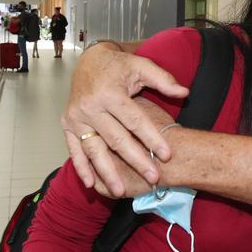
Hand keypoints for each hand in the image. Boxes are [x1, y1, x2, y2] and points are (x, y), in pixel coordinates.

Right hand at [61, 43, 186, 194]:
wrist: (89, 61)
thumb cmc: (119, 66)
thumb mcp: (142, 66)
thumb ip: (163, 80)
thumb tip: (184, 92)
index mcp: (109, 93)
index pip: (135, 121)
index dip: (152, 138)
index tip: (167, 155)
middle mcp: (90, 107)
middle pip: (117, 139)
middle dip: (136, 160)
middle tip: (153, 177)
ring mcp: (76, 118)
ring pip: (95, 149)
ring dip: (107, 172)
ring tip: (121, 191)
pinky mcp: (67, 125)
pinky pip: (74, 150)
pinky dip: (82, 167)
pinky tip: (91, 184)